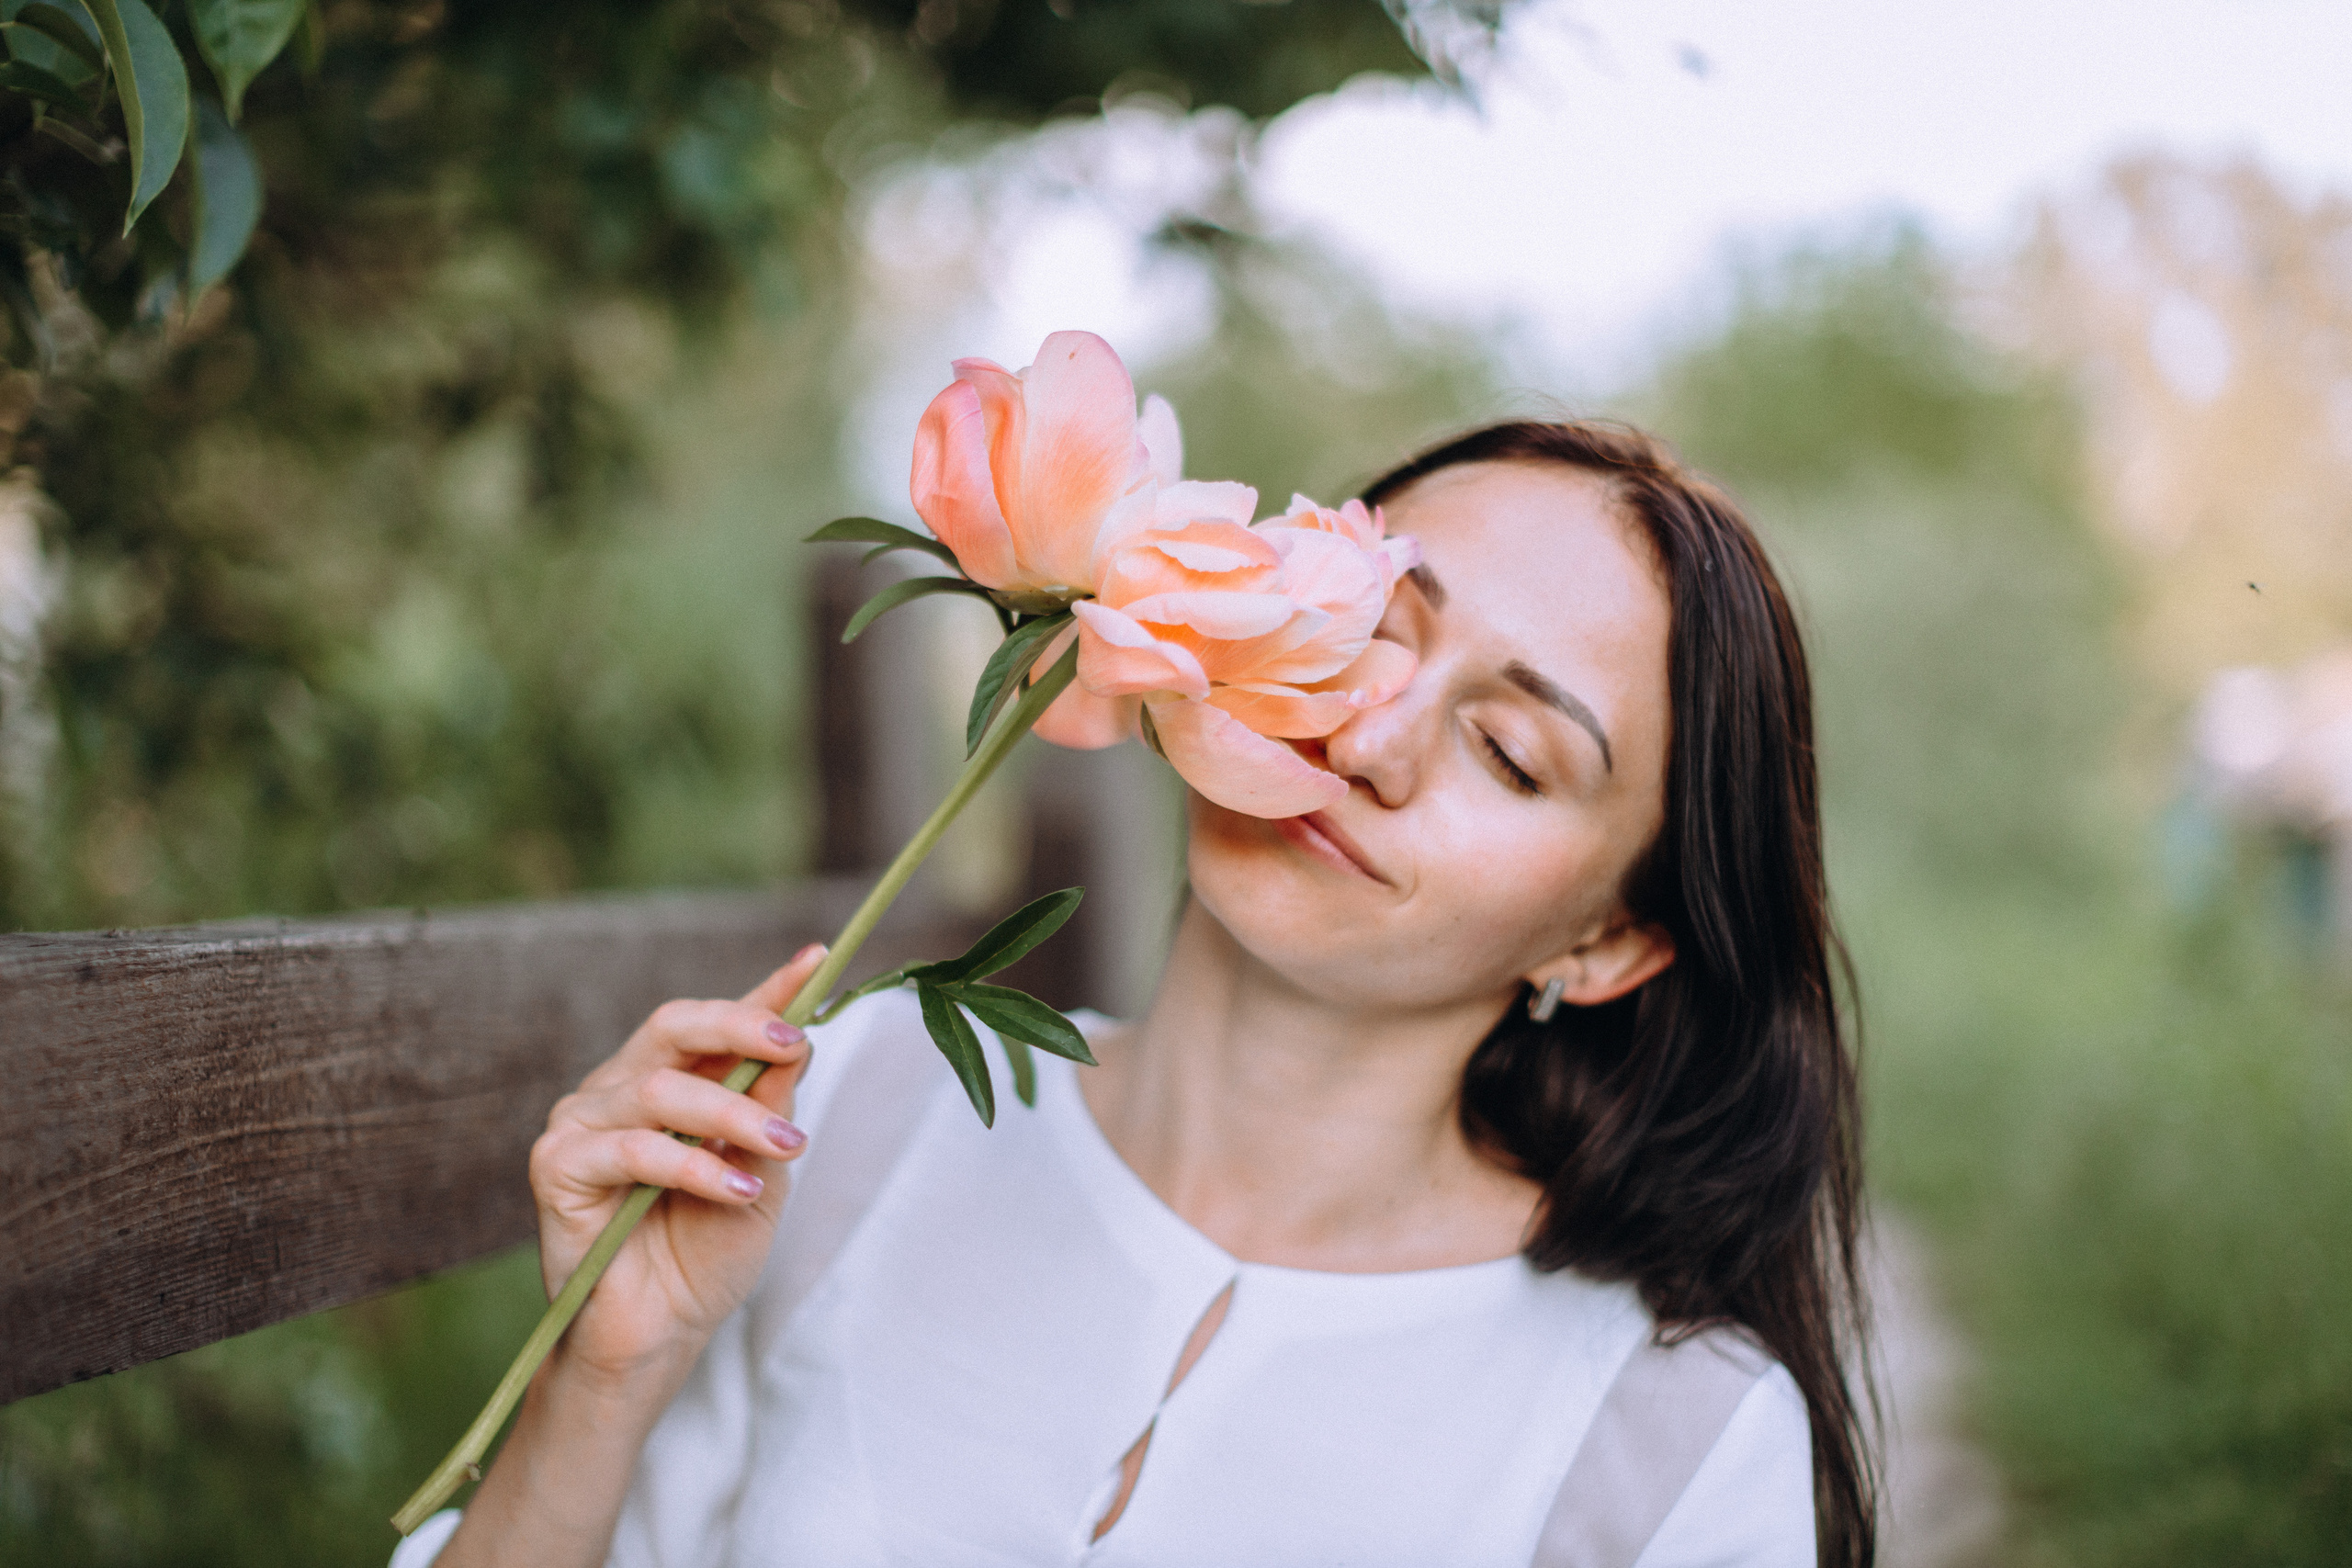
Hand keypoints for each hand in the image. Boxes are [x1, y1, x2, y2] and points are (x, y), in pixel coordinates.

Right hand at [525, 945, 826, 1386]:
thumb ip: (771, 1110)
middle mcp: (622, 1089)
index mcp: (672, 1083)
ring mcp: (584, 1123)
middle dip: (742, 1027)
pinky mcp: (557, 1167)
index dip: (767, 991)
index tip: (819, 960)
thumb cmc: (705, 1257)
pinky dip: (692, 1166)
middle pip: (676, 1026)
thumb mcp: (762, 1175)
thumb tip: (799, 1043)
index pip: (717, 1023)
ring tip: (787, 1146)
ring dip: (735, 1115)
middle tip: (794, 1045)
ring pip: (663, 1091)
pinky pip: (632, 1149)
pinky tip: (738, 1190)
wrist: (659, 1340)